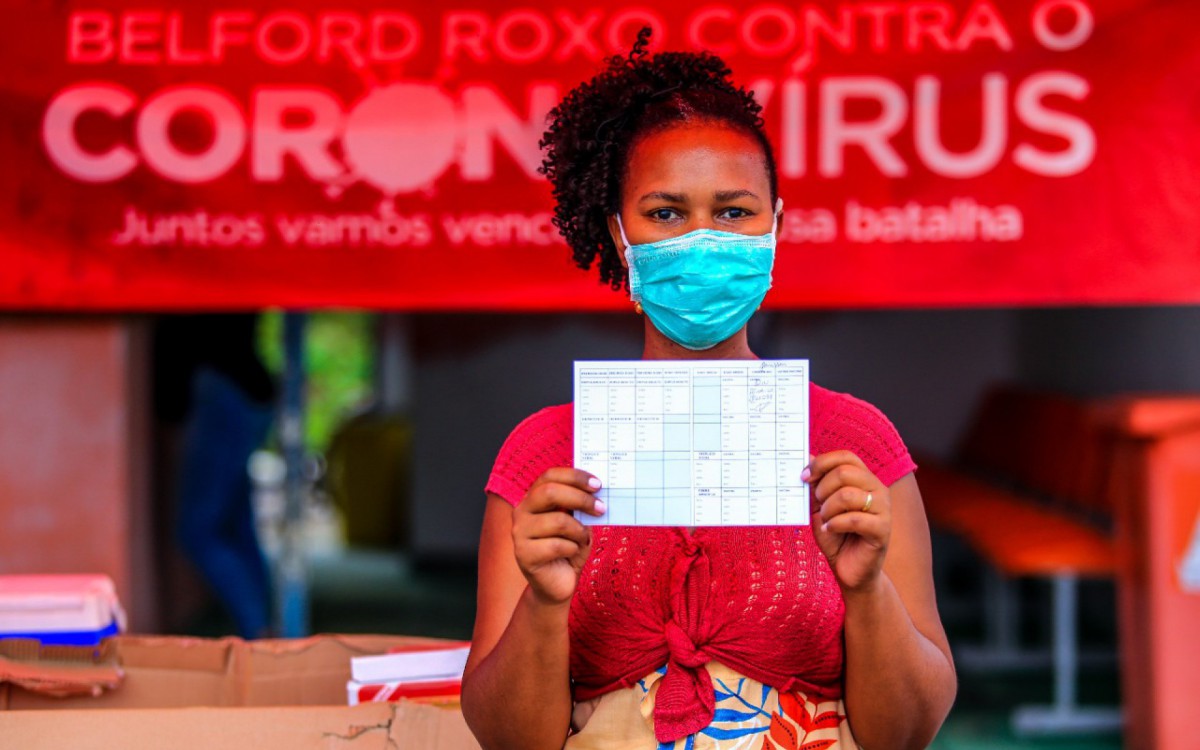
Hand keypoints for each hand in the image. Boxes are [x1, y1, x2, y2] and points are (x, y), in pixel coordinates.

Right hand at [512, 468, 604, 606]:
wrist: (558, 584)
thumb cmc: (569, 548)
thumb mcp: (578, 522)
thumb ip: (581, 506)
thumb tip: (597, 490)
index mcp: (533, 498)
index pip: (549, 476)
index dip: (574, 476)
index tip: (598, 484)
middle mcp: (521, 512)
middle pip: (549, 492)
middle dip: (580, 498)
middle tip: (601, 508)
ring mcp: (519, 533)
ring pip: (557, 521)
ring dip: (579, 530)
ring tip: (583, 539)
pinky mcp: (523, 555)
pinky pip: (557, 545)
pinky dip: (573, 549)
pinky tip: (572, 554)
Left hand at [805, 451, 890, 593]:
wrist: (849, 569)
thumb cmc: (836, 535)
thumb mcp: (820, 506)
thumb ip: (817, 483)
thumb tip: (807, 455)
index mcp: (864, 479)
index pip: (845, 457)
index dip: (822, 463)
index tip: (804, 477)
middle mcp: (878, 489)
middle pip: (844, 473)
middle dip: (822, 490)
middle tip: (819, 506)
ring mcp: (884, 509)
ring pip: (847, 495)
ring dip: (828, 509)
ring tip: (826, 520)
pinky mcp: (883, 529)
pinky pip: (854, 519)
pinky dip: (835, 524)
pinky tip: (831, 530)